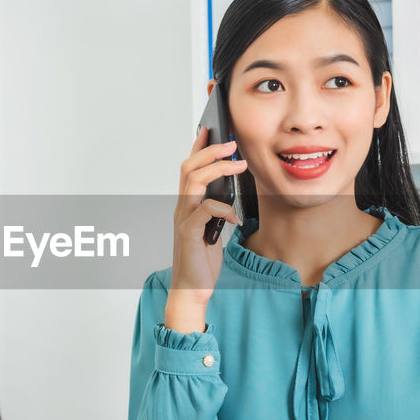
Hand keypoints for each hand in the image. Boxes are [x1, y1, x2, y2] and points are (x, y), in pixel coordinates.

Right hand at [164, 126, 245, 331]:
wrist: (191, 290)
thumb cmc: (201, 261)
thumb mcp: (212, 230)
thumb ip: (215, 211)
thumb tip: (229, 193)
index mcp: (187, 206)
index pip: (188, 168)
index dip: (198, 147)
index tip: (210, 130)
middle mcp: (181, 209)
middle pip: (189, 168)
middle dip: (210, 151)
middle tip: (231, 143)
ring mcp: (183, 220)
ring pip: (194, 182)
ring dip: (218, 169)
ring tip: (238, 165)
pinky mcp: (189, 234)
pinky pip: (205, 210)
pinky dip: (223, 208)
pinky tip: (234, 217)